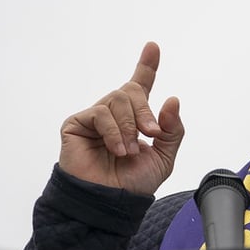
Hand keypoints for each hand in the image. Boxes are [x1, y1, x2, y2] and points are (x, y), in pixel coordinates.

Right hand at [58, 42, 184, 195]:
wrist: (111, 202)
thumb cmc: (134, 183)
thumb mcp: (164, 157)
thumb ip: (172, 129)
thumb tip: (172, 100)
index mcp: (135, 118)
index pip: (141, 85)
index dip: (147, 65)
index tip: (153, 47)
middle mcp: (114, 114)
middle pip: (132, 91)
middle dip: (146, 112)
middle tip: (151, 134)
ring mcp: (95, 117)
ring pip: (117, 99)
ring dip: (130, 126)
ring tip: (129, 151)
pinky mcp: (77, 124)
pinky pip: (100, 113)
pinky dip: (114, 131)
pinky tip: (117, 149)